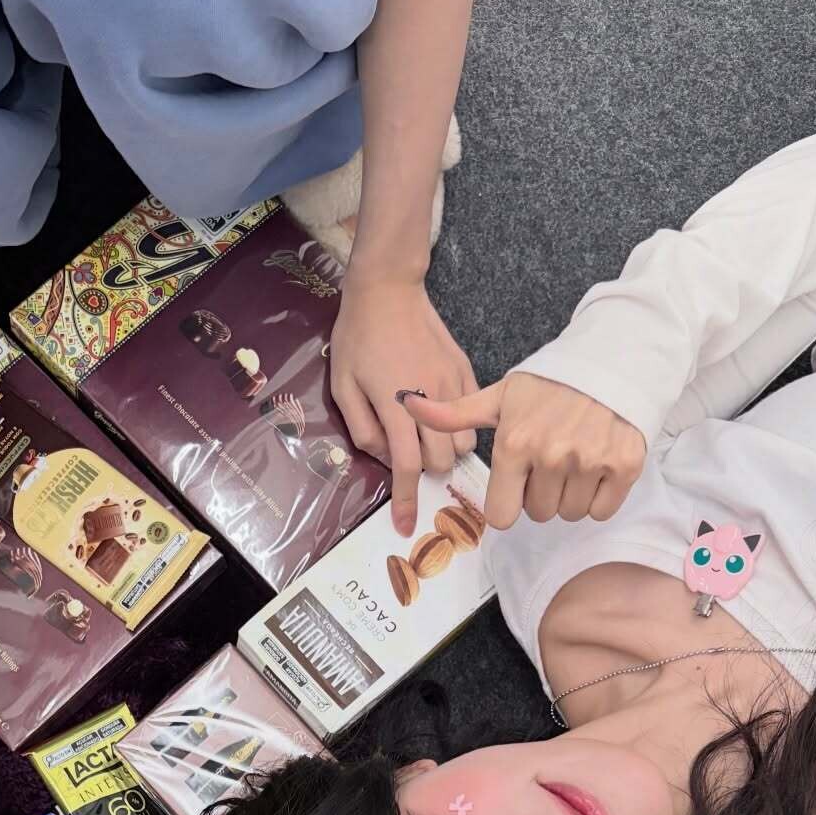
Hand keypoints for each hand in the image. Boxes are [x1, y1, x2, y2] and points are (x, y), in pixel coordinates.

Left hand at [330, 274, 478, 536]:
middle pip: (441, 461)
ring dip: (446, 451)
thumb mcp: (343, 386)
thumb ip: (363, 429)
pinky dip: (460, 427)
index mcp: (395, 405)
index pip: (406, 467)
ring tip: (427, 437)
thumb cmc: (358, 337)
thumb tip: (386, 460)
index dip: (405, 500)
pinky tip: (441, 416)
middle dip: (426, 471)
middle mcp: (430, 399)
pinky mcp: (465, 371)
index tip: (405, 525)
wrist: (389, 290)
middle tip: (410, 456)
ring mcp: (453, 385)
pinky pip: (473, 416)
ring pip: (464, 444)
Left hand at [404, 370, 645, 528]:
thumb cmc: (552, 383)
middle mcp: (552, 456)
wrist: (614, 358)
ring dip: (569, 496)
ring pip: (570, 514)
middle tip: (550, 461)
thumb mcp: (500, 397)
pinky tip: (596, 465)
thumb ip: (453, 413)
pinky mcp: (624, 466)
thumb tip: (405, 403)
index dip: (510, 501)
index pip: (503, 515)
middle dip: (540, 494)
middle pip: (538, 514)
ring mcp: (590, 462)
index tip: (520, 479)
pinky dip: (599, 496)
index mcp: (516, 444)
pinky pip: (601, 510)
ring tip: (574, 459)